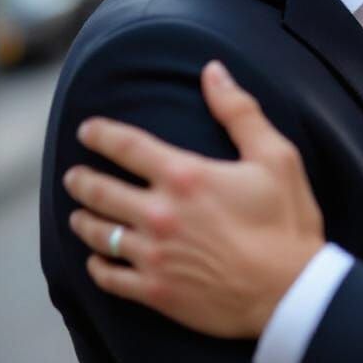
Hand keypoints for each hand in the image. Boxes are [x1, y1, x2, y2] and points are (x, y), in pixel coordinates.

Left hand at [63, 61, 324, 337]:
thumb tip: (213, 71)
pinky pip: (109, 278)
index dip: (102, 134)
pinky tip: (97, 260)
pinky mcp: (156, 292)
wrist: (289, 291)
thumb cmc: (286, 220)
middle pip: (102, 191)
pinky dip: (97, 266)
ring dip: (83, 220)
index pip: (128, 146)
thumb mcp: (275, 155)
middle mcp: (159, 214)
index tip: (87, 130)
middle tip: (72, 175)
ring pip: (99, 234)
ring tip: (77, 214)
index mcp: (185, 176)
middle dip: (82, 180)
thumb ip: (239, 111)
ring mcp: (153, 256)